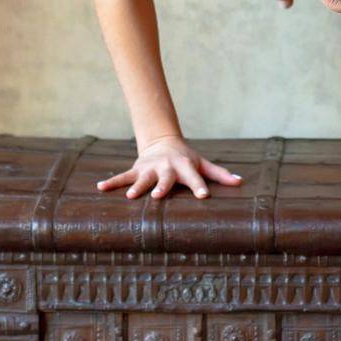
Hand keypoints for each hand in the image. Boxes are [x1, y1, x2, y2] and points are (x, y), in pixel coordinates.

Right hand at [96, 135, 243, 199]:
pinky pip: (122, 176)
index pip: (195, 179)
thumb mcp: (203, 163)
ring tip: (129, 196)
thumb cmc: (187, 159)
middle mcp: (167, 168)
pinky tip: (99, 188)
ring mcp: (149, 169)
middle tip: (157, 196)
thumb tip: (240, 182)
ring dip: (136, 186)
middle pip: (165, 178)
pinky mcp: (136, 169)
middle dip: (161, 187)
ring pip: (142, 178)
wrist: (163, 143)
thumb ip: (220, 174)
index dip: (200, 186)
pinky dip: (111, 182)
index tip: (204, 196)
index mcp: (185, 168)